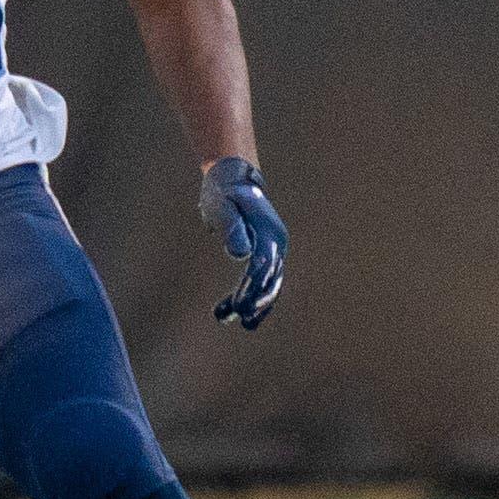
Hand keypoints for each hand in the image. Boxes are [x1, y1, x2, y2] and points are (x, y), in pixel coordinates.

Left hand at [199, 157, 286, 329]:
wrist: (233, 177)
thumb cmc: (224, 191)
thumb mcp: (222, 205)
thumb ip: (231, 226)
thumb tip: (241, 253)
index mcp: (268, 230)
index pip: (263, 265)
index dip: (251, 287)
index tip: (238, 306)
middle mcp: (276, 241)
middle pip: (271, 278)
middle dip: (256, 302)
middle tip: (240, 319)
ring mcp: (274, 248)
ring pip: (268, 283)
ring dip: (254, 304)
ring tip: (233, 321)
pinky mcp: (265, 252)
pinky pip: (262, 279)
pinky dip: (251, 295)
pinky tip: (232, 312)